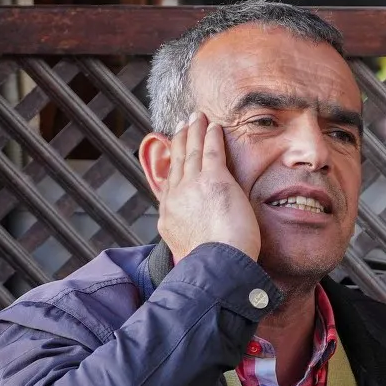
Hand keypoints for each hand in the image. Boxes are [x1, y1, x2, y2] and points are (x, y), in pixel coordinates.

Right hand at [150, 113, 262, 265]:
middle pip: (177, 163)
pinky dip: (210, 135)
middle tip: (180, 126)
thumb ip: (188, 243)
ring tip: (195, 117)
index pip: (169, 185)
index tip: (173, 156)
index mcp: (168, 217)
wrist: (216, 266)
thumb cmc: (209, 268)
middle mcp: (176, 198)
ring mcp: (193, 186)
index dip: (171, 167)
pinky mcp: (214, 179)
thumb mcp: (187, 255)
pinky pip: (211, 150)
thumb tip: (191, 250)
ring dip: (193, 132)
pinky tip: (213, 125)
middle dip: (179, 142)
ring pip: (191, 152)